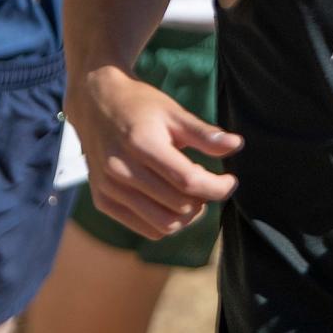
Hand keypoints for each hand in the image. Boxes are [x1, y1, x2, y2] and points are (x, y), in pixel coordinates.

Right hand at [67, 67, 242, 238]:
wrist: (95, 103)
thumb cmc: (140, 106)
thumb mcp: (174, 112)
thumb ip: (204, 133)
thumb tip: (237, 145)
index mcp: (142, 144)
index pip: (188, 180)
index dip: (217, 187)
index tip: (231, 181)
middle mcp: (120, 170)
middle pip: (179, 206)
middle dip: (205, 199)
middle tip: (210, 183)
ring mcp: (109, 188)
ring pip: (164, 224)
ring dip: (187, 215)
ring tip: (193, 194)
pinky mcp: (102, 201)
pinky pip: (145, 228)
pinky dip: (166, 221)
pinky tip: (172, 201)